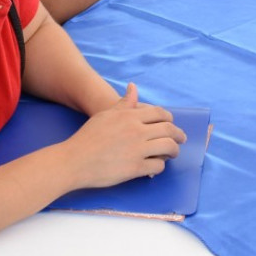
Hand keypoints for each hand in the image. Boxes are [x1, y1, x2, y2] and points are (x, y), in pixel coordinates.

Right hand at [62, 83, 186, 187]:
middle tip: (181, 139)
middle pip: (168, 130)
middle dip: (178, 135)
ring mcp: (137, 150)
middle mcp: (137, 131)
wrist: (74, 160)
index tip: (171, 124)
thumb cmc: (88, 137)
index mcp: (130, 116)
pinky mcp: (135, 168)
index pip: (160, 113)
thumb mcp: (106, 115)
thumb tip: (133, 87)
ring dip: (174, 150)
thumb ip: (124, 103)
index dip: (169, 119)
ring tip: (173, 153)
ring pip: (168, 147)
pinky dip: (160, 166)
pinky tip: (156, 166)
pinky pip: (158, 166)